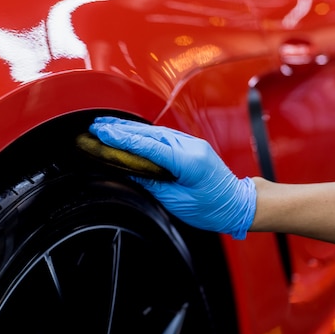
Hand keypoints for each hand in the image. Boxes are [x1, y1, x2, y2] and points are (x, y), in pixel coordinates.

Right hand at [89, 116, 255, 238]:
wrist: (238, 203)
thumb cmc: (212, 207)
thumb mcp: (177, 201)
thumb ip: (152, 183)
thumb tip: (130, 171)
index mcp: (188, 160)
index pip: (147, 146)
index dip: (121, 139)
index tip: (102, 134)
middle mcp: (189, 146)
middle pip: (148, 133)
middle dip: (120, 129)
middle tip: (96, 126)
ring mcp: (191, 143)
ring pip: (154, 132)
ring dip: (129, 128)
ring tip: (106, 126)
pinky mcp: (189, 145)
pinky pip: (161, 135)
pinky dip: (142, 134)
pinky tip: (129, 131)